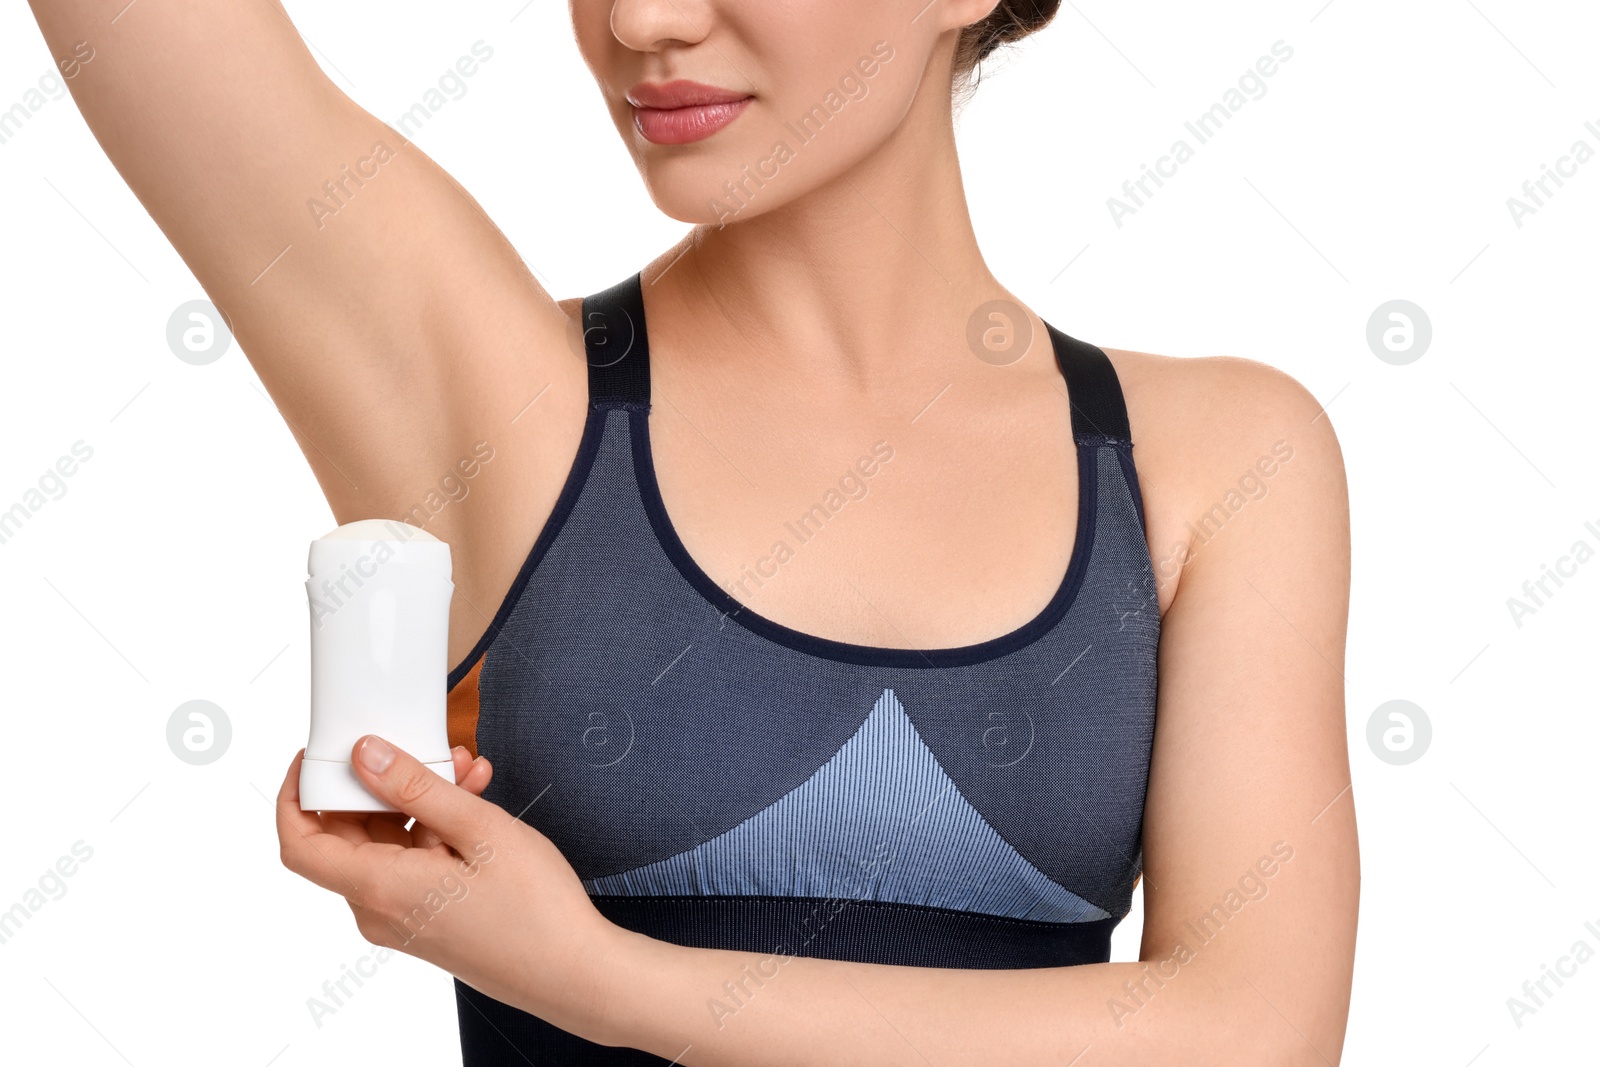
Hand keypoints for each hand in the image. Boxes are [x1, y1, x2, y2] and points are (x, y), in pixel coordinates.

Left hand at [275, 738, 620, 1034]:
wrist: (574, 973)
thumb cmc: (535, 911)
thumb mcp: (479, 830)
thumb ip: (415, 788)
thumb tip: (365, 755)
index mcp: (380, 888)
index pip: (301, 841)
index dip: (296, 794)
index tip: (315, 757)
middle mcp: (379, 910)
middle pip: (347, 835)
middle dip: (381, 784)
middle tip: (421, 748)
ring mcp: (403, 918)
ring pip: (387, 845)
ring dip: (418, 803)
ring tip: (468, 772)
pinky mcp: (427, 920)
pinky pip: (411, 864)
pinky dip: (434, 830)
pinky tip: (475, 803)